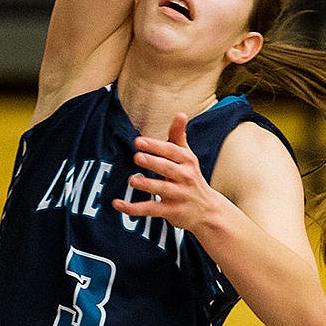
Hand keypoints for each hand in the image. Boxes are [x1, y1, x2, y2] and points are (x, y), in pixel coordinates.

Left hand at [112, 113, 219, 230]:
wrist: (207, 210)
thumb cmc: (190, 177)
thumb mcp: (187, 157)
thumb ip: (179, 137)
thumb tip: (181, 114)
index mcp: (187, 161)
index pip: (171, 151)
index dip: (155, 146)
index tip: (139, 141)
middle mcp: (185, 177)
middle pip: (167, 168)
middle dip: (152, 162)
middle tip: (136, 157)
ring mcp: (179, 195)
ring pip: (161, 189)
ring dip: (146, 185)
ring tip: (132, 180)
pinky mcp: (171, 212)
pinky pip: (151, 209)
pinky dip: (134, 208)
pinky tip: (118, 204)